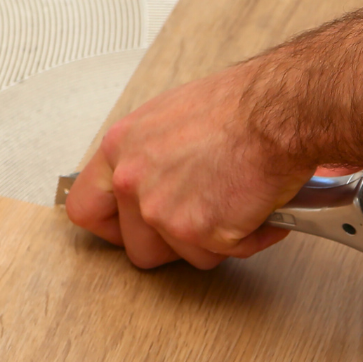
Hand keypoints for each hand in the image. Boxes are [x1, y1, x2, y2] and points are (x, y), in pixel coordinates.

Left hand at [64, 62, 312, 268]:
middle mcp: (132, 181)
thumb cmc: (239, 105)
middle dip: (175, 243)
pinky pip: (221, 255)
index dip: (112, 227)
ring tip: (237, 204)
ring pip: (184, 256)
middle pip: (137, 247)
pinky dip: (247, 238)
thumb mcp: (170, 118)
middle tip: (203, 220)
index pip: (85, 208)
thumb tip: (156, 180)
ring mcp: (162, 210)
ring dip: (214, 240)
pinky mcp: (198, 232)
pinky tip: (257, 208)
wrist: (277, 111)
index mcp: (120, 149)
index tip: (131, 229)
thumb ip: (149, 157)